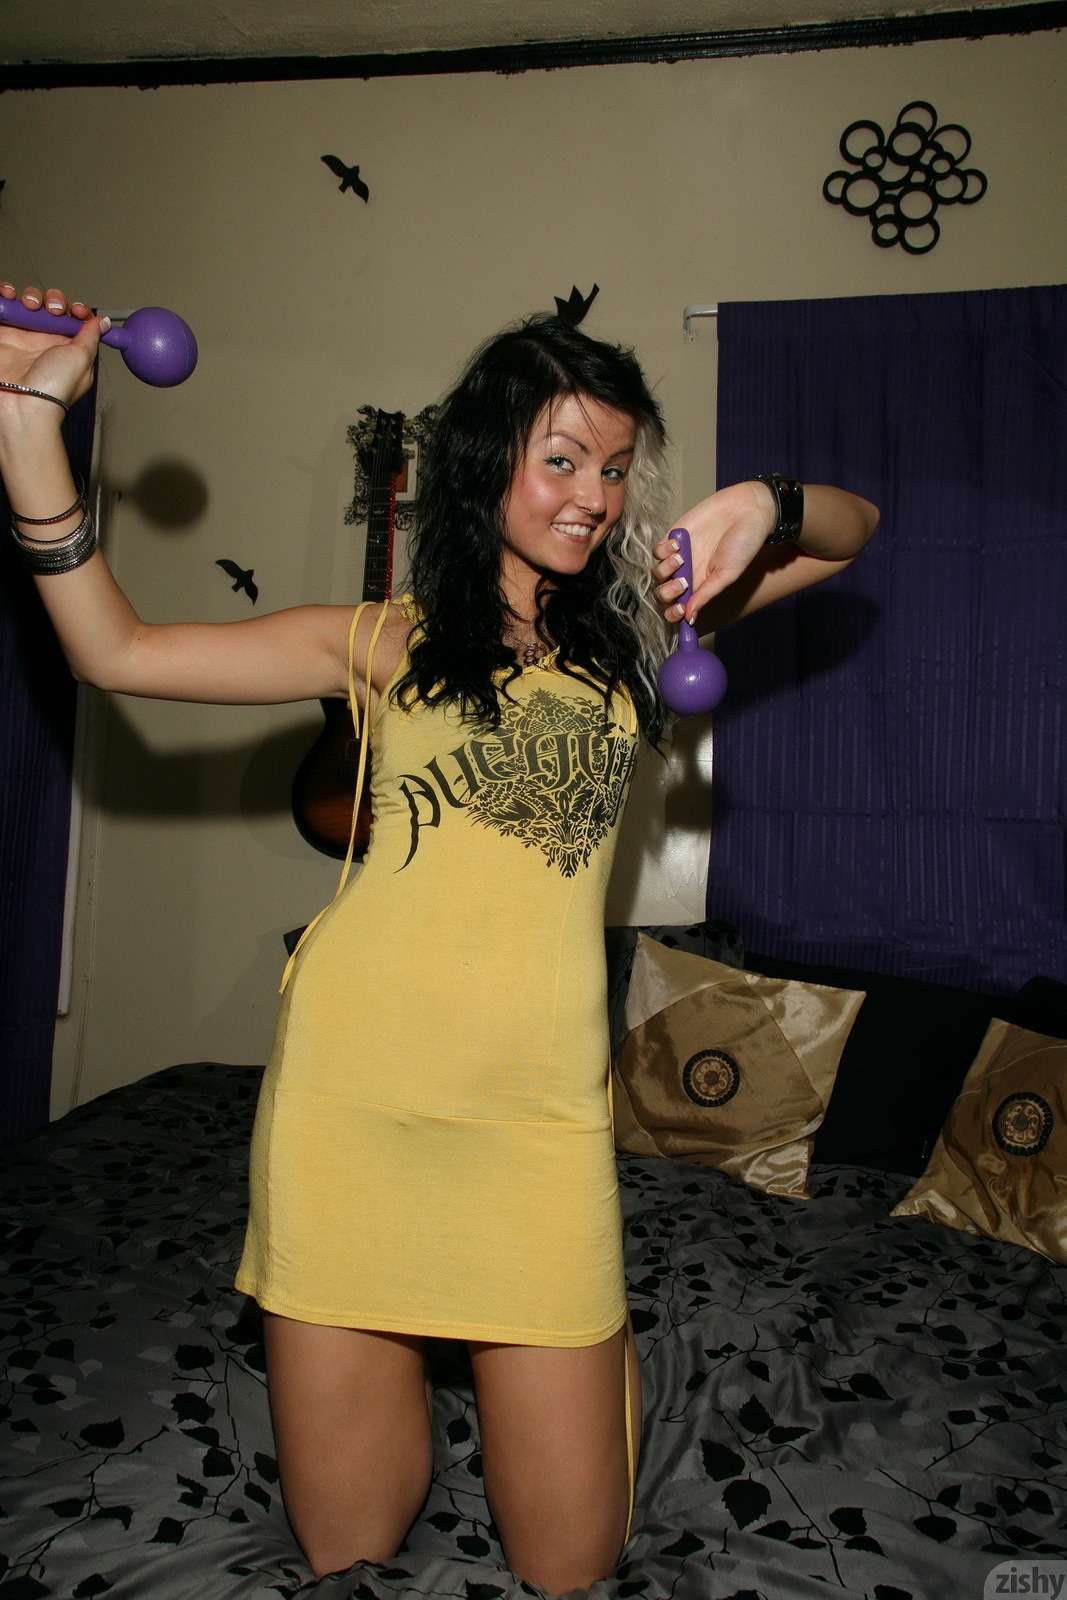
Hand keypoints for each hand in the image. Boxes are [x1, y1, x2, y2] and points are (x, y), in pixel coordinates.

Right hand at [0, 280, 107, 422]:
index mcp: (67, 346)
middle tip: (51, 310)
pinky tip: (9, 297)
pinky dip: (5, 295)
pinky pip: (5, 307)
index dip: (74, 308)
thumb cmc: (54, 388)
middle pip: (48, 305)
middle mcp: (44, 340)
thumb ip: (91, 337)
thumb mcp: (82, 359)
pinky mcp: (2, 334)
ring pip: (26, 302)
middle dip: (51, 299)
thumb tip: (103, 322)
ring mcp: (21, 336)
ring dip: (29, 295)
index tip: (76, 311)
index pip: (71, 317)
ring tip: (29, 305)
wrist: (22, 403)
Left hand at [650, 480, 777, 623]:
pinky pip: (657, 551)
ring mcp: (679, 556)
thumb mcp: (727, 574)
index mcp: (701, 587)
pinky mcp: (674, 538)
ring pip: (657, 573)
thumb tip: (689, 619)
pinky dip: (662, 551)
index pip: (679, 607)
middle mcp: (687, 574)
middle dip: (668, 592)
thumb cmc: (743, 544)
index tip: (679, 611)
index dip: (673, 613)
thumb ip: (706, 594)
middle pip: (663, 593)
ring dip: (665, 570)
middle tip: (683, 583)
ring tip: (682, 558)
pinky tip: (677, 545)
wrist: (745, 510)